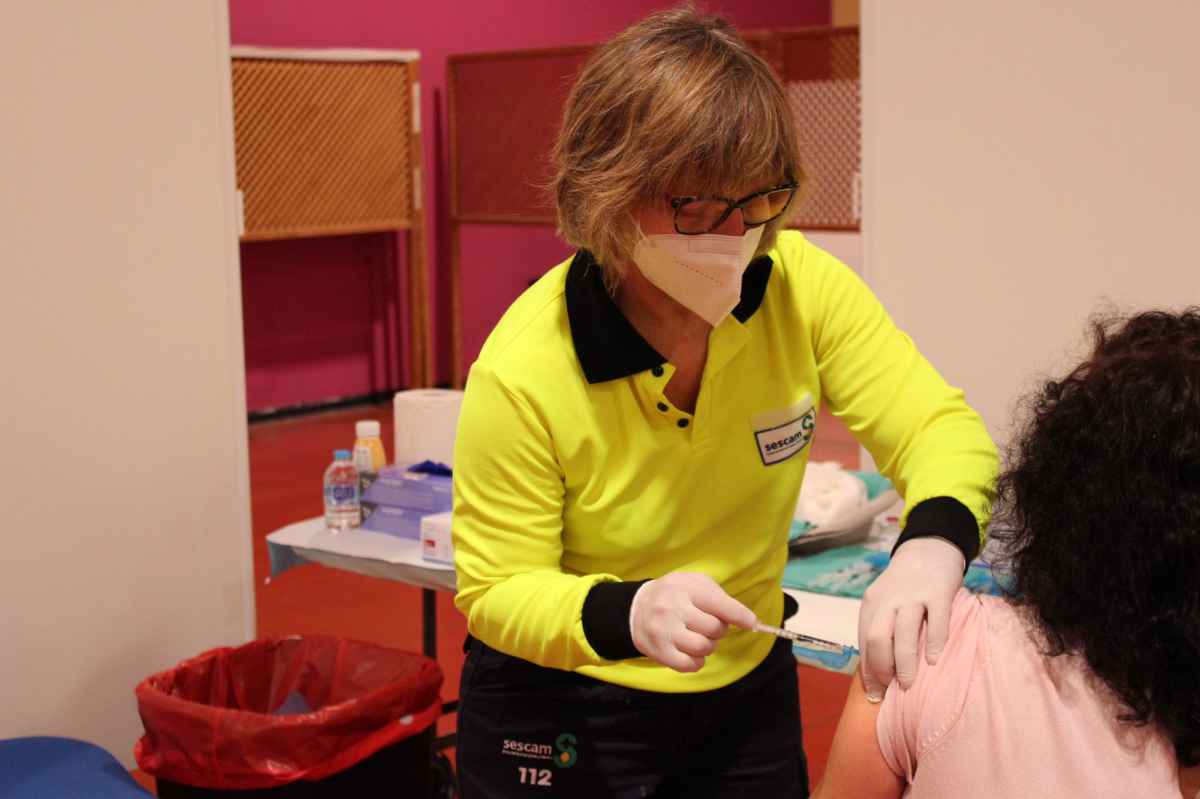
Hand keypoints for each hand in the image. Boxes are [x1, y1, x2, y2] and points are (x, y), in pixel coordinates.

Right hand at [629, 572, 756, 672]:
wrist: (635, 608)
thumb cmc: (673, 594)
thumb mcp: (693, 583)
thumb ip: (719, 597)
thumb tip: (746, 619)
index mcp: (685, 588)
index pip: (720, 604)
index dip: (740, 616)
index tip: (752, 623)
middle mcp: (673, 608)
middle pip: (715, 629)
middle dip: (719, 630)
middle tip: (710, 626)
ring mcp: (664, 631)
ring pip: (704, 648)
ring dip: (708, 646)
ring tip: (699, 637)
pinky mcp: (659, 652)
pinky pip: (690, 665)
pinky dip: (697, 661)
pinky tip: (691, 651)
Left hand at [858, 537, 964, 700]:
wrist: (928, 549)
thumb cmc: (905, 586)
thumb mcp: (885, 602)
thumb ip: (881, 628)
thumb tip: (879, 672)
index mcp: (872, 604)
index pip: (864, 642)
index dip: (868, 670)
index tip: (874, 694)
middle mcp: (888, 600)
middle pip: (878, 637)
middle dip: (882, 668)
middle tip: (893, 689)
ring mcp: (913, 596)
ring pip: (904, 632)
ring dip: (905, 662)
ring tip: (909, 684)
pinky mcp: (938, 593)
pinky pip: (936, 621)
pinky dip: (934, 642)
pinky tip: (934, 661)